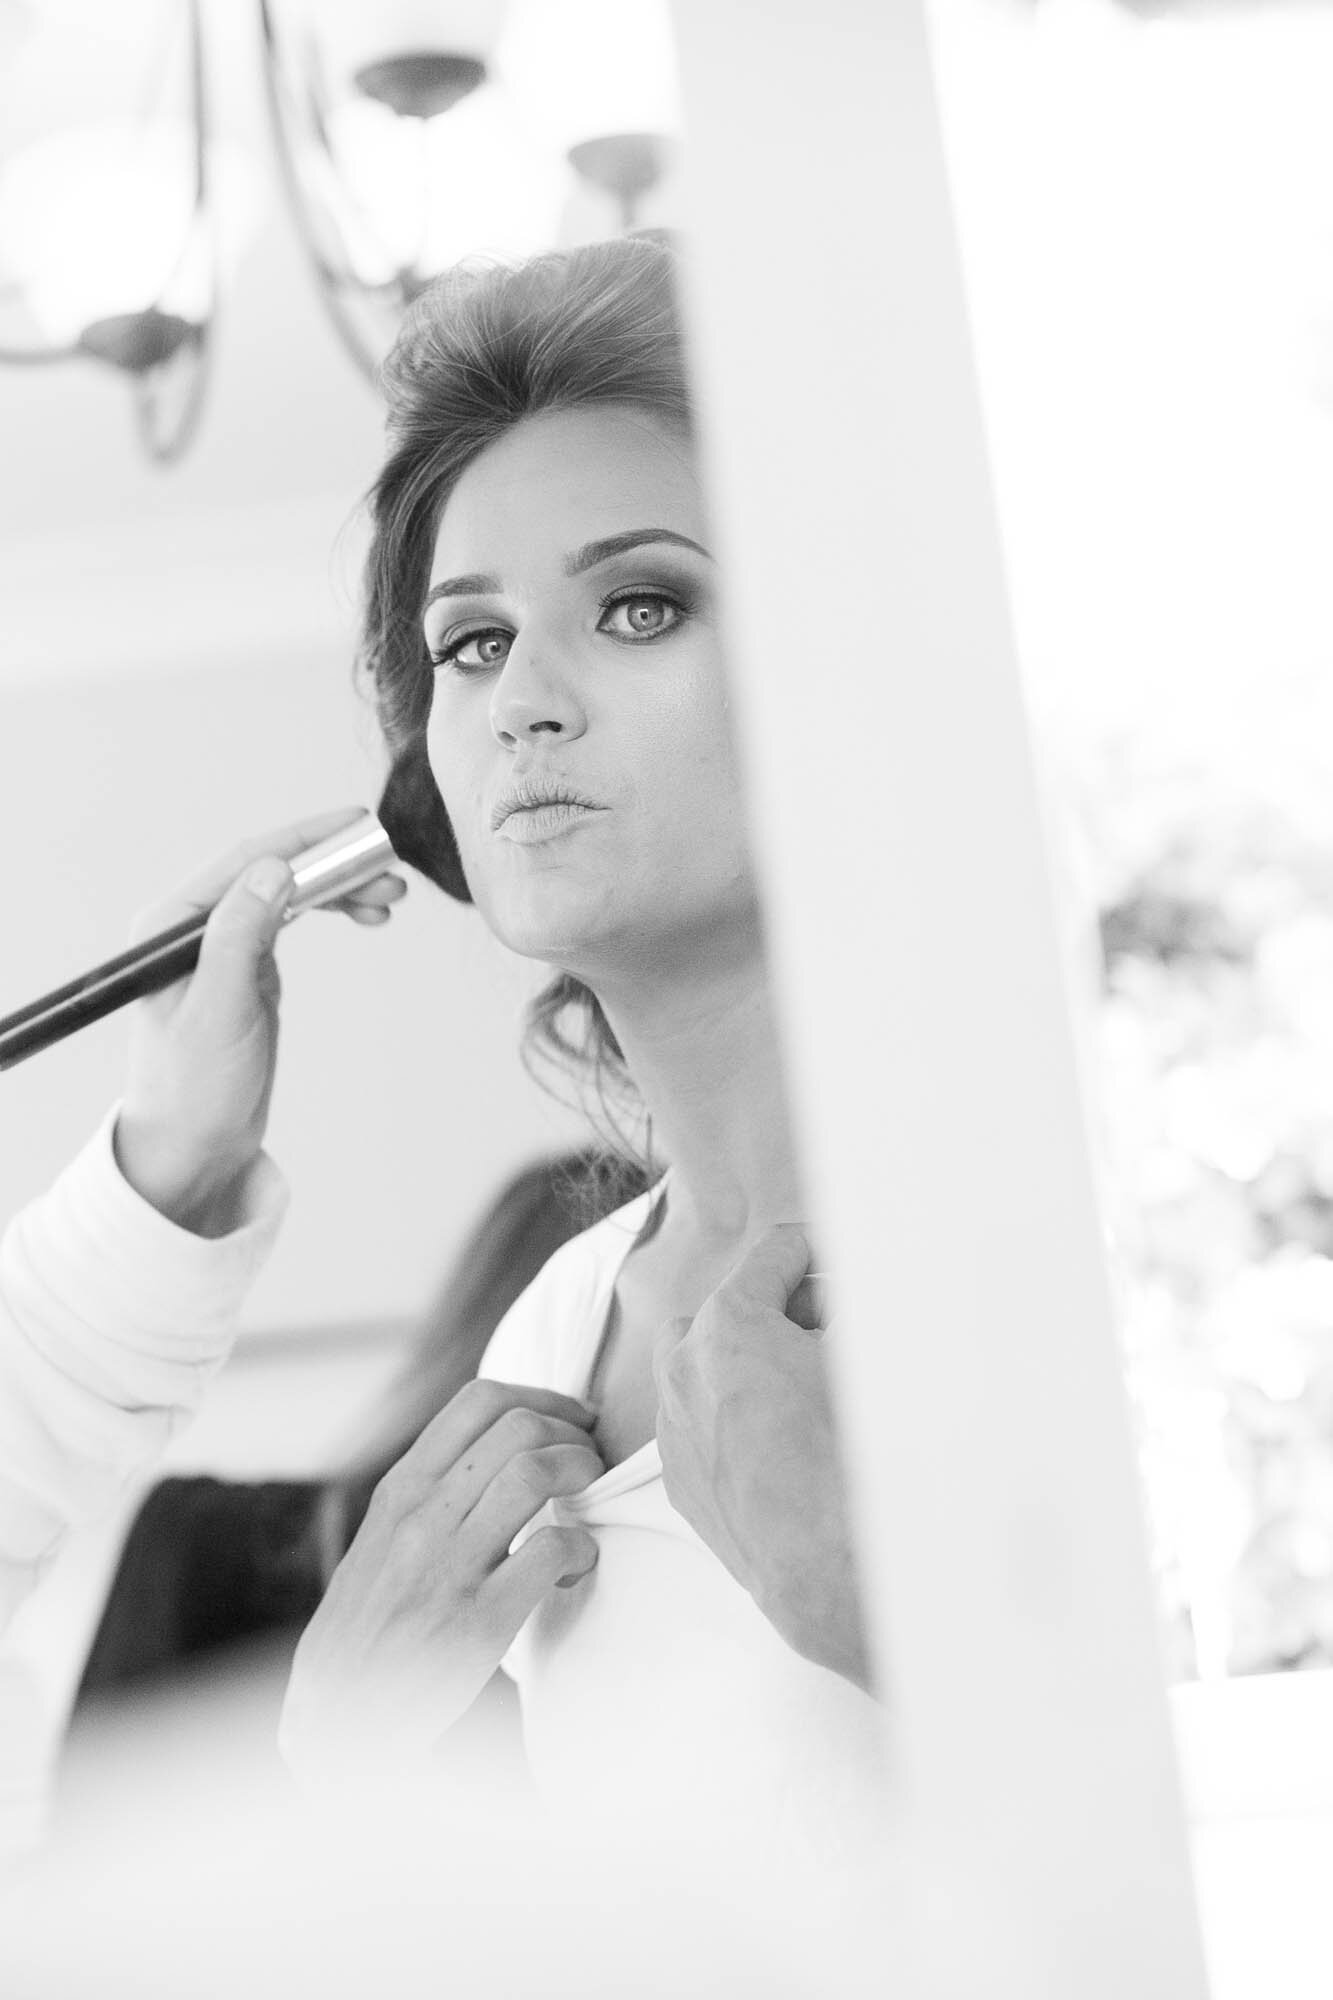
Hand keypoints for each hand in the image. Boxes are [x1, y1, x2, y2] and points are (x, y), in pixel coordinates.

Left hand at [113, 807, 404, 1235]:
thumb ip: (240, 936)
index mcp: (171, 924)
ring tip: (391, 894)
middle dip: (335, 865)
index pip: (247, 860)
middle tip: (392, 872)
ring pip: (291, 895)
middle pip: (275, 872)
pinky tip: (365, 914)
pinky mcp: (251, 970)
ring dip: (340, 888)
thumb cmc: (192, 1089)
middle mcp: (196, 925)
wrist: (193, 1148)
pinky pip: (295, 922)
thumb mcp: (219, 1011)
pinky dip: (331, 913)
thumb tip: (276, 868)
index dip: (305, 838)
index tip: (359, 825)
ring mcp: (225, 946)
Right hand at [279, 1380, 603, 1781]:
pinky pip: (550, 1550)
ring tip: (590, 1499)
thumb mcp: (383, 1536)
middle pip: (519, 1427)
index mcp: (402, 1489)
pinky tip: (576, 1564)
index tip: (572, 1421)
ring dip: (582, 1474)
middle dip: (573, 1434)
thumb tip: (497, 1445)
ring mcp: (450, 1565)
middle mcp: (423, 1516)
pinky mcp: (481, 1619)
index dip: (543, 1399)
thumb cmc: (371, 1621)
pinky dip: (581, 1547)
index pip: (478, 1401)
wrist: (341, 1713)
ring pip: (535, 1472)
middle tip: (590, 1463)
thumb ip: (432, 1489)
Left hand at [653, 1226, 874, 1694]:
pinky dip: (738, 1419)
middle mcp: (684, 1368)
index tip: (846, 1260)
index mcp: (728, 1322)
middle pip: (735, 1307)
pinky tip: (788, 1445)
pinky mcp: (681, 1481)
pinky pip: (705, 1425)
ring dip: (753, 1365)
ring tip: (808, 1393)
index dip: (821, 1250)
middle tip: (835, 1339)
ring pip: (710, 1367)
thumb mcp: (871, 1353)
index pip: (778, 1252)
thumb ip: (855, 1303)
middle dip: (784, 1313)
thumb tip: (850, 1293)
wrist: (834, 1571)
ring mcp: (675, 1428)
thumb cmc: (856, 1456)